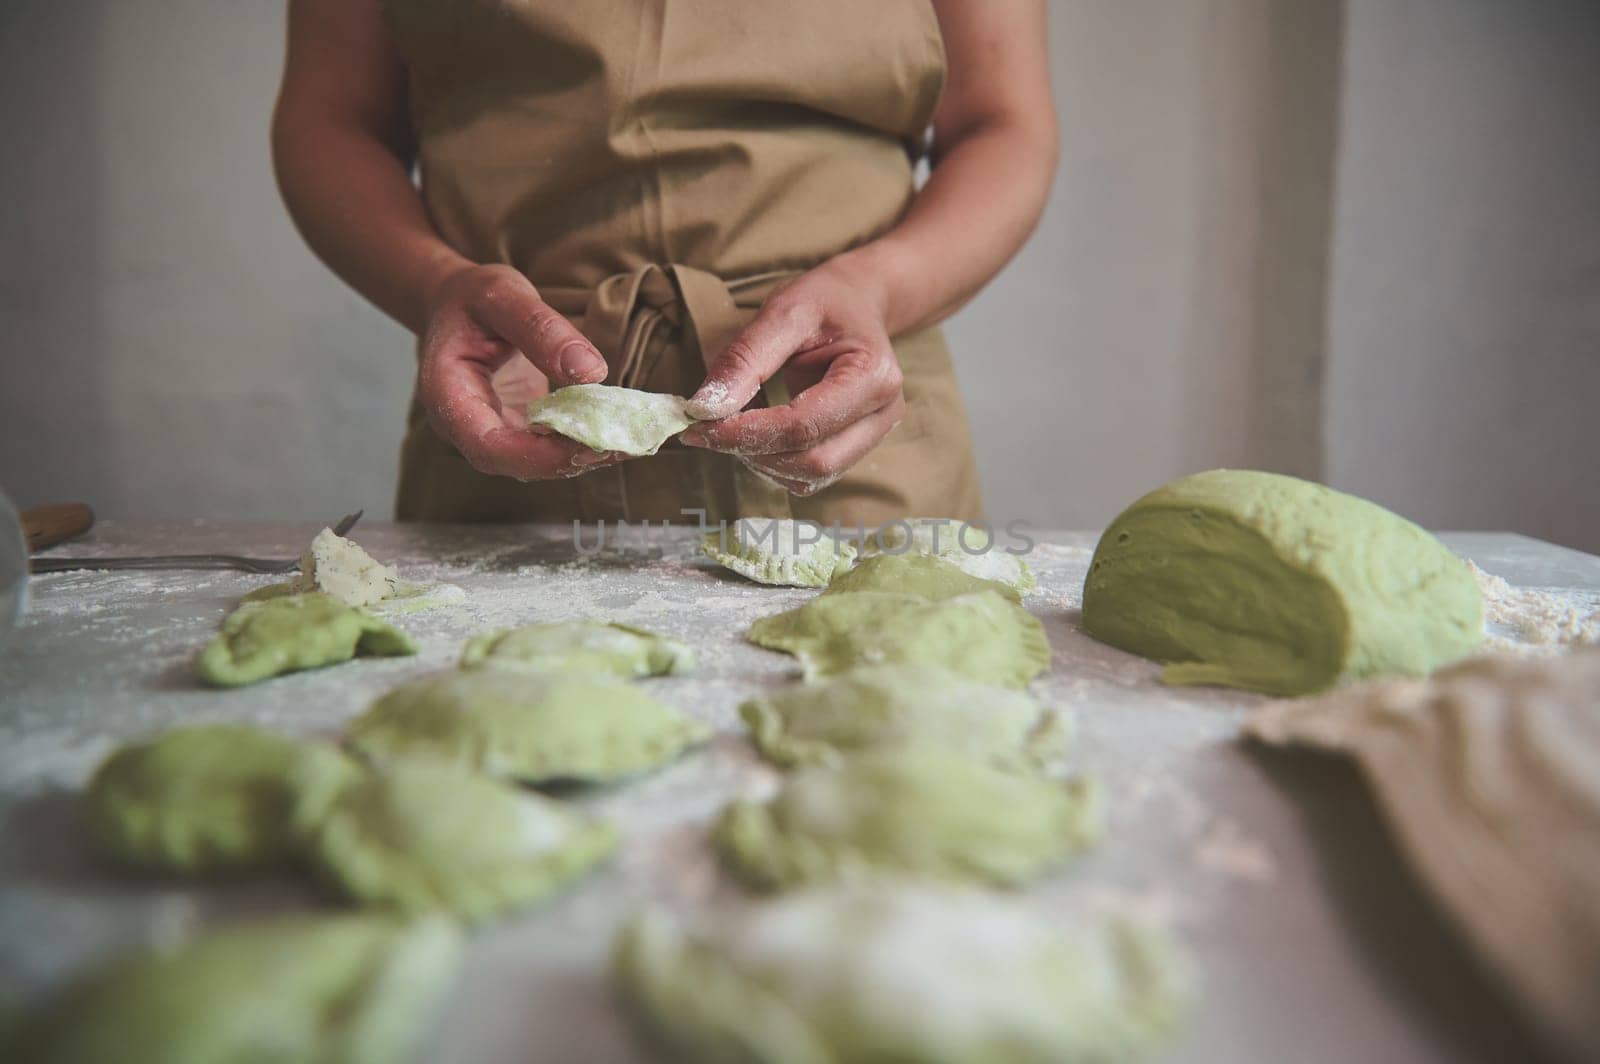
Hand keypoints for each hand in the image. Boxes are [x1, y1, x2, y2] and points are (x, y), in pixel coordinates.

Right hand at [417, 264, 623, 480]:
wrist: (460, 306)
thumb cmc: (472, 298)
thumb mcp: (502, 295)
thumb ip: (541, 329)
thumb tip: (591, 371)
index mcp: (448, 396)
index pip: (488, 448)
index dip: (539, 456)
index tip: (589, 444)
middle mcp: (466, 426)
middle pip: (517, 464)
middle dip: (572, 459)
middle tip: (625, 444)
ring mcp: (493, 431)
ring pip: (538, 462)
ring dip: (585, 455)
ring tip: (633, 439)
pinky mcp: (518, 429)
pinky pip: (550, 445)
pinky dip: (584, 439)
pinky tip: (620, 428)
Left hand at [679, 262, 905, 494]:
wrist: (858, 303)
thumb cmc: (824, 302)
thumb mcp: (782, 312)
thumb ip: (744, 359)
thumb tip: (705, 408)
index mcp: (873, 375)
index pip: (803, 425)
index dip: (746, 433)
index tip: (698, 427)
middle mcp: (884, 414)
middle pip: (812, 462)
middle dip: (753, 452)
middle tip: (709, 428)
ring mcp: (875, 436)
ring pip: (811, 476)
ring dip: (761, 460)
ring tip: (735, 423)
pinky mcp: (857, 448)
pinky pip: (811, 476)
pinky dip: (774, 462)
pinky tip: (758, 432)